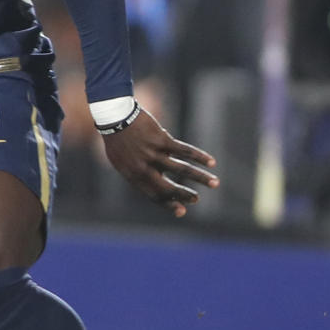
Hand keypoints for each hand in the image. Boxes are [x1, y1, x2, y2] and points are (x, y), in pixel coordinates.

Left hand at [99, 106, 217, 217]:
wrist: (114, 118)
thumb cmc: (118, 140)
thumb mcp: (122, 161)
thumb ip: (138, 172)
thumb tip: (158, 179)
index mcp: (133, 176)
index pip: (153, 195)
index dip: (168, 204)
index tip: (181, 211)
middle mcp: (143, 167)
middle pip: (167, 187)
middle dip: (184, 195)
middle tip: (196, 200)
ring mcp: (153, 153)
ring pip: (182, 169)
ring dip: (201, 177)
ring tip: (215, 183)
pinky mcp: (161, 140)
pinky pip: (185, 150)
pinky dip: (200, 157)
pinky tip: (211, 162)